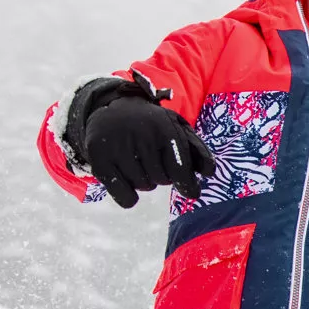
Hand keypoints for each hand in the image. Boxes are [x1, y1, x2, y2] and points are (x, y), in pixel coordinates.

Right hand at [83, 95, 216, 208]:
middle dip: (161, 175)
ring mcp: (117, 147)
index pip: (180, 168)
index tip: (191, 191)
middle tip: (152, 160)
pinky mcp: (99, 159)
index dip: (187, 184)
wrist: (112, 111)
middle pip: (162, 180)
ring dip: (144, 182)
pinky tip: (127, 180)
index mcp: (164, 129)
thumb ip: (197, 151)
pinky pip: (125, 197)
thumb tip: (209, 172)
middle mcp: (140, 136)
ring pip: (143, 187)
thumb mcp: (178, 130)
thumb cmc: (152, 127)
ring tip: (138, 163)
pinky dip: (129, 197)